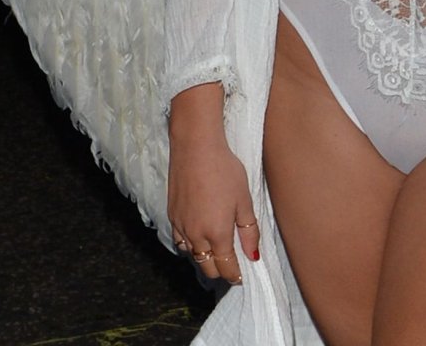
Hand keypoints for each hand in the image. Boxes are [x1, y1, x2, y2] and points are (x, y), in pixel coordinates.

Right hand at [167, 83, 260, 285]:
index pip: (225, 266)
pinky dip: (189, 246)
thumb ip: (248, 230)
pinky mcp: (172, 215)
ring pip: (191, 255)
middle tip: (231, 268)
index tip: (241, 278)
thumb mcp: (244, 199)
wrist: (196, 148)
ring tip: (216, 255)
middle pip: (206, 266)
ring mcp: (181, 225)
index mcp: (217, 233)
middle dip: (219, 271)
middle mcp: (196, 235)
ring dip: (204, 259)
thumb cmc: (225, 170)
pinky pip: (180, 241)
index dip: (234, 275)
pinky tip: (197, 239)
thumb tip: (253, 256)